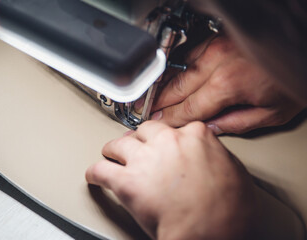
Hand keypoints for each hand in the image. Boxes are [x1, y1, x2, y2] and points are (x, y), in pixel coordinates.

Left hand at [86, 121, 257, 238]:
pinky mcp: (126, 181)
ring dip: (113, 150)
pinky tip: (95, 176)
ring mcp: (144, 159)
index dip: (165, 138)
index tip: (162, 142)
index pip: (173, 128)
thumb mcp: (234, 172)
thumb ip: (215, 154)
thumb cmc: (226, 210)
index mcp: (194, 136)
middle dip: (138, 139)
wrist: (209, 231)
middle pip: (143, 131)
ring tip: (110, 154)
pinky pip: (101, 170)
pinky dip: (95, 173)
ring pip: (119, 144)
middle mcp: (166, 142)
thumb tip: (208, 154)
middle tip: (136, 147)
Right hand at [152, 36, 304, 133]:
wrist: (304, 44)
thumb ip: (236, 123)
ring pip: (177, 70)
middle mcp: (216, 63)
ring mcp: (214, 47)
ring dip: (161, 85)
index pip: (188, 109)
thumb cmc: (295, 77)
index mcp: (228, 85)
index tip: (158, 126)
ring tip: (148, 96)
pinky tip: (167, 74)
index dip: (170, 120)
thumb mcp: (273, 113)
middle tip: (142, 112)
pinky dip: (174, 66)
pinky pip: (187, 53)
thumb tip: (209, 127)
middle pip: (176, 88)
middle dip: (157, 102)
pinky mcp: (216, 38)